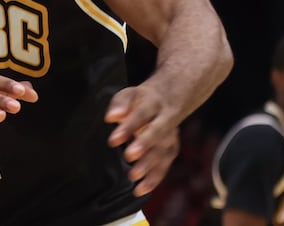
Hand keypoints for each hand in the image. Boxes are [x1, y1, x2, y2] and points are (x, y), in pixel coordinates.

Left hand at [105, 82, 181, 196]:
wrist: (168, 98)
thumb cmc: (141, 100)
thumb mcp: (129, 94)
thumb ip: (120, 104)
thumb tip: (111, 117)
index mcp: (153, 103)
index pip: (141, 115)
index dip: (128, 127)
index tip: (113, 140)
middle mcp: (166, 119)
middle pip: (157, 132)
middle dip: (144, 145)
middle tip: (129, 156)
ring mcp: (171, 135)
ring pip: (163, 151)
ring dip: (149, 165)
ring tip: (133, 176)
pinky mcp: (172, 149)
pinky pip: (165, 165)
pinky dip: (154, 178)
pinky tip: (141, 188)